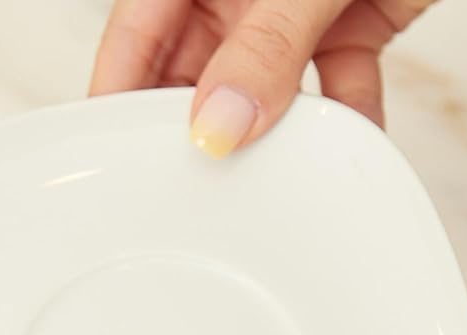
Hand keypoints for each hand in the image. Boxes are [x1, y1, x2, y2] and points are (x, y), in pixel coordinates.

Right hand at [89, 1, 436, 156]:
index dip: (120, 95)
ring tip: (266, 181)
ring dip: (275, 134)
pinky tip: (343, 155)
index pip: (137, 34)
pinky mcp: (349, 25)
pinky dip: (343, 122)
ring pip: (267, 90)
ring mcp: (292, 9)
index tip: (116, 156)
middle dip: (200, 127)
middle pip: (197, 71)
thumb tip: (222, 123)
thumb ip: (265, 47)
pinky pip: (335, 88)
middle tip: (193, 185)